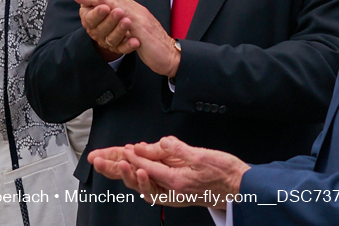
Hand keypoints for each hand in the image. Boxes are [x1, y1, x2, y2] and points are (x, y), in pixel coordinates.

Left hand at [74, 0, 179, 76]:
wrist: (170, 56)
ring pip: (115, 0)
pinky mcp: (140, 26)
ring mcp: (138, 17)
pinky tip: (101, 0)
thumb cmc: (154, 46)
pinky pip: (123, 12)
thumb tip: (116, 20)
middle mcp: (136, 10)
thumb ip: (127, 24)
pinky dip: (111, 4)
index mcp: (135, 11)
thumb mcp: (138, 32)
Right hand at [76, 0, 138, 61]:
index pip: (91, 18)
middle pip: (101, 29)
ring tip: (128, 21)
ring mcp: (107, 41)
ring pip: (112, 39)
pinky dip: (129, 45)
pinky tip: (136, 41)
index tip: (105, 6)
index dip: (97, 13)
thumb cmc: (103, 7)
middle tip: (119, 11)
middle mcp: (96, 32)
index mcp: (89, 20)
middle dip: (110, 20)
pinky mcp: (118, 48)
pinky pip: (123, 49)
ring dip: (120, 30)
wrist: (114, 24)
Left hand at [89, 136, 248, 209]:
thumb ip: (175, 149)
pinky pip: (152, 188)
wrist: (239, 189)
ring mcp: (173, 193)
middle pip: (137, 179)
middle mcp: (171, 191)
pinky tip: (134, 174)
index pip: (147, 166)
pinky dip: (140, 179)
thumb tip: (155, 144)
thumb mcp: (200, 155)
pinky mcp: (177, 192)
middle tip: (98, 159)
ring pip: (141, 184)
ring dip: (124, 173)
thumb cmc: (224, 173)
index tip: (122, 148)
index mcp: (175, 181)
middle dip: (116, 168)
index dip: (133, 156)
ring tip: (110, 163)